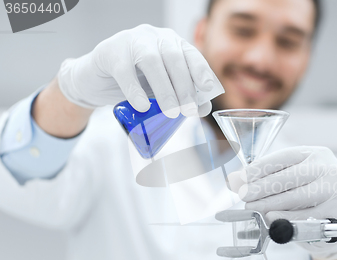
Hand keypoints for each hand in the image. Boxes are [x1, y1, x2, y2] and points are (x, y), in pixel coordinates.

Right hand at [57, 24, 219, 116]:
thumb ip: (181, 96)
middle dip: (184, 86)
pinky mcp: (109, 52)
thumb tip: (203, 108)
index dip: (200, 70)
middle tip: (189, 110)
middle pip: (173, 57)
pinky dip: (135, 90)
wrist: (95, 81)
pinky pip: (124, 70)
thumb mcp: (160, 90)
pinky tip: (142, 106)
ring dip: (164, 89)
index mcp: (170, 43)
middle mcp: (153, 37)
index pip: (190, 53)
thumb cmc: (134, 84)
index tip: (208, 88)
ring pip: (151, 61)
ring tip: (171, 112)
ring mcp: (130, 41)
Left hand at [228, 146, 336, 259]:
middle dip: (262, 186)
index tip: (240, 177)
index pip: (284, 157)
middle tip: (243, 195)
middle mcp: (330, 168)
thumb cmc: (310, 199)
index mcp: (316, 154)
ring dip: (271, 203)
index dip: (259, 167)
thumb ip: (271, 179)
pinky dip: (287, 217)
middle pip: (291, 176)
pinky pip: (309, 215)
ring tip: (253, 207)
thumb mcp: (295, 182)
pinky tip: (272, 218)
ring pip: (299, 196)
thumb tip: (237, 180)